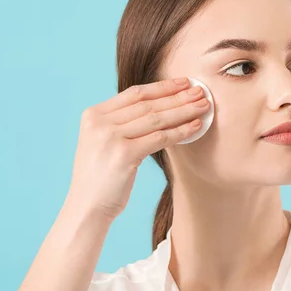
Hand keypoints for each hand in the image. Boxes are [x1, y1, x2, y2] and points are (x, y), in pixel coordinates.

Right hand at [64, 77, 209, 219]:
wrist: (87, 207)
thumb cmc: (100, 178)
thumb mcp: (102, 142)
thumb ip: (121, 124)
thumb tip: (159, 108)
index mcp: (93, 115)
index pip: (134, 93)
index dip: (162, 87)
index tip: (183, 83)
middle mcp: (100, 122)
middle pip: (147, 104)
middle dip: (177, 96)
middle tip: (201, 91)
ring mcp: (111, 137)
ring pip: (156, 118)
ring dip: (183, 110)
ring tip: (203, 106)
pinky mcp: (124, 154)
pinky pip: (160, 138)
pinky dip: (180, 131)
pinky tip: (195, 126)